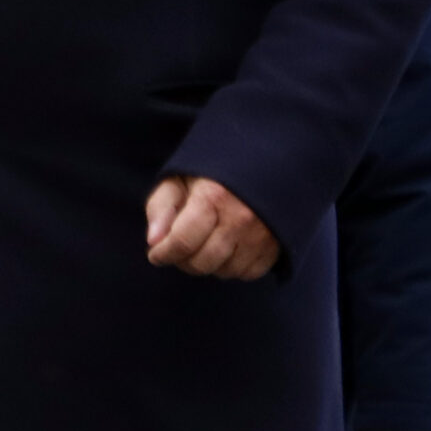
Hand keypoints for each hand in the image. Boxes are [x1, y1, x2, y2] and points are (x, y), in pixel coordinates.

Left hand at [144, 174, 279, 279]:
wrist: (265, 157)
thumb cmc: (214, 168)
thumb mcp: (180, 176)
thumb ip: (161, 207)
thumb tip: (153, 242)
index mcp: (213, 196)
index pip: (182, 242)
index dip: (163, 254)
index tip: (156, 254)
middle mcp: (241, 218)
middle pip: (202, 262)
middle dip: (183, 260)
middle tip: (179, 248)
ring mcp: (262, 234)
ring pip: (225, 271)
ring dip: (209, 264)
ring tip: (204, 244)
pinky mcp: (277, 244)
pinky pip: (249, 273)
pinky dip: (234, 267)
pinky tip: (227, 248)